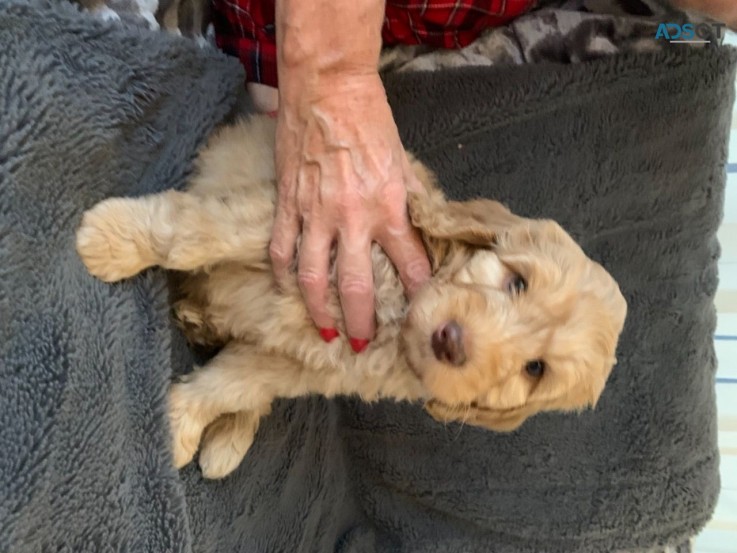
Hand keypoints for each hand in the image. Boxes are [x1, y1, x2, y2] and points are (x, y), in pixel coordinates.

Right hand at [269, 72, 431, 350]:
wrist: (328, 88)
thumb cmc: (370, 119)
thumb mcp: (402, 161)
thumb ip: (409, 200)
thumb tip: (419, 230)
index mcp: (388, 206)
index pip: (409, 263)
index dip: (416, 292)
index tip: (419, 313)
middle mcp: (352, 217)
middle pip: (357, 284)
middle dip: (361, 320)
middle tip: (362, 345)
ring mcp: (315, 213)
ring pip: (313, 275)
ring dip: (318, 309)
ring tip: (325, 331)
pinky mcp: (288, 202)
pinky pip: (282, 248)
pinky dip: (284, 274)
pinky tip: (287, 290)